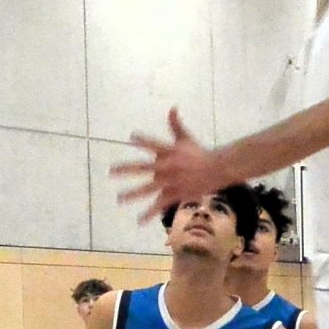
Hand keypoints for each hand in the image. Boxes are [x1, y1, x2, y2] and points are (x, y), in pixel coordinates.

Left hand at [111, 109, 226, 225]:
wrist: (217, 170)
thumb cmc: (199, 153)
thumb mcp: (186, 138)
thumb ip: (175, 125)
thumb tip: (172, 107)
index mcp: (169, 151)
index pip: (154, 144)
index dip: (143, 140)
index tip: (131, 137)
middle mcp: (168, 166)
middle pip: (144, 168)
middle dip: (126, 170)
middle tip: (111, 172)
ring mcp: (171, 181)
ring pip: (149, 189)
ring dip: (133, 194)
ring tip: (119, 199)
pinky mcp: (175, 193)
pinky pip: (160, 204)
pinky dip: (150, 213)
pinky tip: (139, 221)